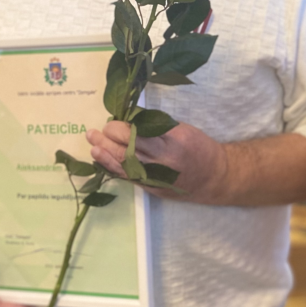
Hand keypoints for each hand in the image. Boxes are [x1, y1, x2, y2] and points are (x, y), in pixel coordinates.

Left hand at [87, 121, 227, 201]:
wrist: (213, 177)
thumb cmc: (199, 147)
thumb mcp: (183, 129)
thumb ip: (157, 126)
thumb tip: (130, 119)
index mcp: (173, 140)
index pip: (139, 132)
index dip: (121, 127)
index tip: (113, 122)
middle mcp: (163, 160)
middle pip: (128, 149)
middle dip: (109, 139)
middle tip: (97, 131)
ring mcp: (156, 176)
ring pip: (124, 165)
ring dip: (105, 154)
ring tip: (92, 145)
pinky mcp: (152, 188)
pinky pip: (128, 177)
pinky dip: (113, 168)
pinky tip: (102, 160)